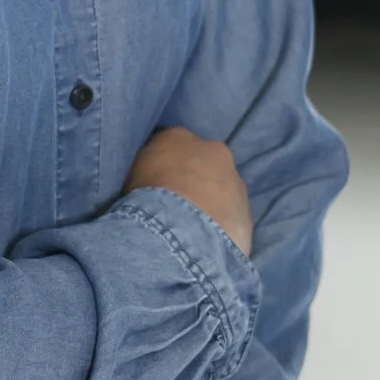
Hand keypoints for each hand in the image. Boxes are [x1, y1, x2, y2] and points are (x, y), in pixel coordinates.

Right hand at [125, 127, 252, 256]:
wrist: (180, 228)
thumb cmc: (144, 197)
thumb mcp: (132, 176)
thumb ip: (145, 170)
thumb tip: (149, 178)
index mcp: (177, 136)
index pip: (172, 145)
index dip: (164, 166)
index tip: (156, 185)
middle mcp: (212, 150)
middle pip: (203, 163)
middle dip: (194, 181)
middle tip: (177, 207)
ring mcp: (234, 180)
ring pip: (222, 189)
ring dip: (211, 204)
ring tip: (193, 230)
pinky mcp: (247, 211)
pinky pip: (232, 217)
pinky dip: (221, 226)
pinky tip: (207, 243)